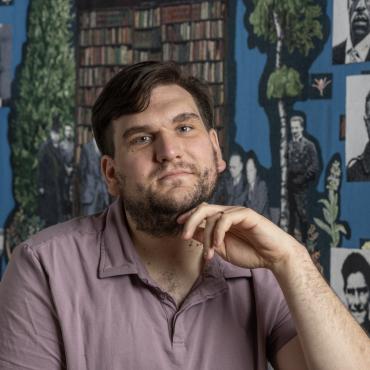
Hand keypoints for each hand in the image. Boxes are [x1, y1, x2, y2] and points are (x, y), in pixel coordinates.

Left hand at [177, 203, 300, 271]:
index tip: (177, 226)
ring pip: (213, 216)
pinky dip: (218, 231)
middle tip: (183, 237)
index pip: (201, 212)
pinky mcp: (247, 214)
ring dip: (207, 236)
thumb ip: (207, 239)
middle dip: (190, 221)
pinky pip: (226, 219)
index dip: (188, 217)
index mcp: (222, 220)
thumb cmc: (250, 253)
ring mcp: (237, 212)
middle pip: (203, 208)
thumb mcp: (222, 249)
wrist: (274, 257)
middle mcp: (228, 213)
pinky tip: (218, 244)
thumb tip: (190, 233)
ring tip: (209, 253)